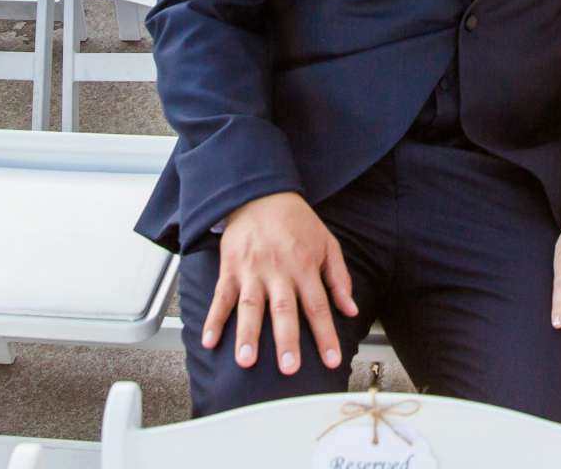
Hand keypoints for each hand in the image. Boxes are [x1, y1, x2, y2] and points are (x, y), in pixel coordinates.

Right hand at [201, 192, 357, 374]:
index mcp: (304, 266)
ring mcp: (251, 271)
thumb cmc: (297, 222)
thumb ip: (339, 279)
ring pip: (249, 306)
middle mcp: (278, 271)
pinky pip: (221, 297)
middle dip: (286, 341)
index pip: (318, 306)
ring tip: (246, 361)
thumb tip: (350, 310)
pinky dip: (213, 319)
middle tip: (289, 368)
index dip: (326, 335)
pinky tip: (209, 340)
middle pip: (283, 310)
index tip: (332, 361)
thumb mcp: (327, 243)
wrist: (260, 193)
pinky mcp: (230, 268)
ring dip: (247, 335)